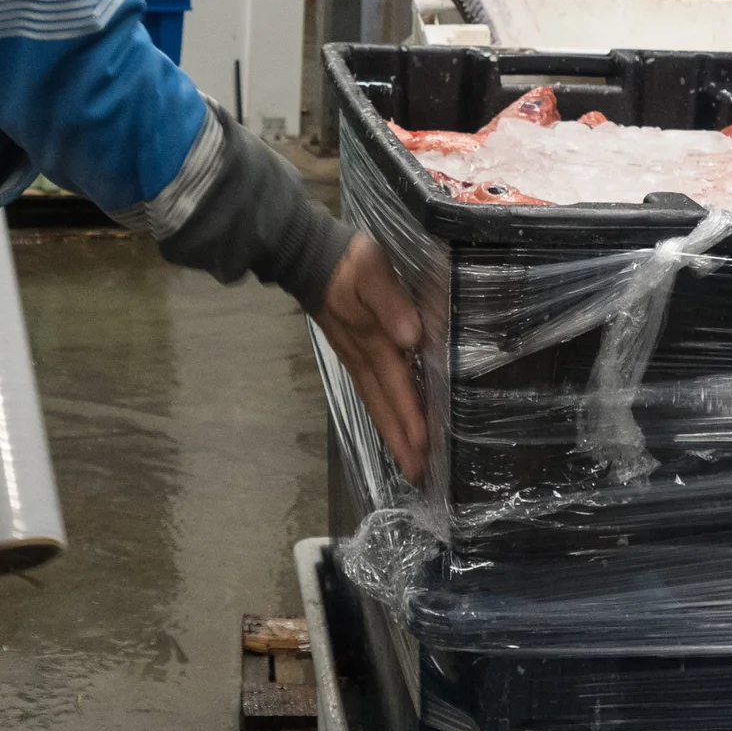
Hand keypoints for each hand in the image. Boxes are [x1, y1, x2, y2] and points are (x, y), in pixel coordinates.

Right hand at [310, 234, 428, 482]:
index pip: (395, 385)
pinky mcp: (351, 351)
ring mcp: (354, 356)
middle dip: (401, 440)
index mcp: (372, 340)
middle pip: (383, 405)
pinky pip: (369, 390)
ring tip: (408, 462)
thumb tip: (411, 337)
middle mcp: (362, 356)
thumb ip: (391, 301)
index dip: (410, 417)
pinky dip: (382, 411)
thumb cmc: (346, 261)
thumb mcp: (371, 269)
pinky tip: (391, 422)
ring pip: (374, 402)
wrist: (308, 254)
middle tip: (418, 476)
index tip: (423, 450)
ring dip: (391, 432)